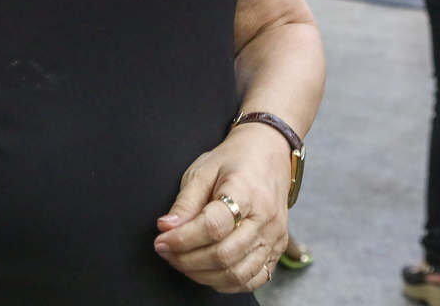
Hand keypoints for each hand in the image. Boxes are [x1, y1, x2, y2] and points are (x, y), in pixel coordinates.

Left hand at [153, 124, 290, 292]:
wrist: (268, 155)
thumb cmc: (233, 161)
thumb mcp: (202, 170)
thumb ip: (185, 202)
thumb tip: (166, 228)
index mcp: (246, 191)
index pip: (213, 226)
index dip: (183, 238)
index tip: (161, 240)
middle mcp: (265, 219)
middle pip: (224, 255)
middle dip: (187, 259)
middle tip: (166, 252)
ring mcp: (274, 238)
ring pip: (237, 274)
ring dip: (203, 275)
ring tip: (181, 261)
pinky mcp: (277, 251)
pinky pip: (252, 280)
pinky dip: (225, 283)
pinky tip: (205, 271)